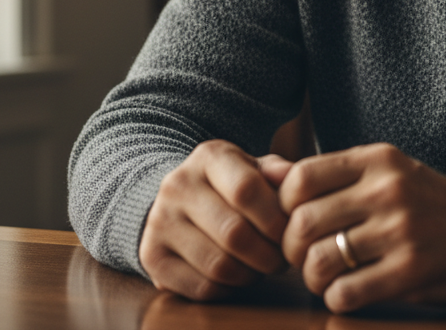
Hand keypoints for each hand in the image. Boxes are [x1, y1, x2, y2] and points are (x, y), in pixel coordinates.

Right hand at [139, 139, 293, 299]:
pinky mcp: (151, 256)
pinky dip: (227, 289)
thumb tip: (294, 177)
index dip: (275, 218)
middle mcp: (178, 184)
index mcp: (209, 156)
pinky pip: (200, 287)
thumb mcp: (253, 167)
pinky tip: (237, 276)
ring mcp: (159, 220)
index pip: (246, 189)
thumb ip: (276, 172)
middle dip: (268, 254)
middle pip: (234, 232)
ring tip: (262, 267)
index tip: (291, 232)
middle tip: (282, 259)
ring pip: (218, 265)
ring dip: (250, 274)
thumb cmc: (230, 185)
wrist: (179, 199)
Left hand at [278, 143, 445, 312]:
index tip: (293, 222)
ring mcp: (400, 229)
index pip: (301, 177)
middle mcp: (387, 189)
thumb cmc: (425, 202)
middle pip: (302, 222)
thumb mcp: (384, 172)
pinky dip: (336, 299)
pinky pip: (346, 293)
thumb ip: (330, 174)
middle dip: (291, 250)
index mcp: (377, 159)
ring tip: (324, 278)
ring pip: (320, 261)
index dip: (283, 207)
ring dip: (312, 279)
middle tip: (303, 258)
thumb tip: (265, 174)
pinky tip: (348, 292)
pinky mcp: (412, 270)